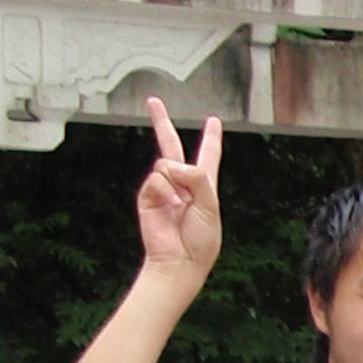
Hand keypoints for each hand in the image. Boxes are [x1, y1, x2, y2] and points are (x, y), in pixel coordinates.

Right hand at [137, 98, 222, 286]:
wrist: (180, 261)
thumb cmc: (201, 239)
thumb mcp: (210, 206)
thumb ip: (197, 178)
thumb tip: (170, 164)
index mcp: (203, 185)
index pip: (207, 155)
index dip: (211, 138)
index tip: (214, 121)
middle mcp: (181, 182)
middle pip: (171, 145)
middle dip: (161, 122)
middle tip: (152, 101)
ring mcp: (163, 188)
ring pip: (167, 164)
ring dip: (177, 184)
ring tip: (181, 207)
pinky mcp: (148, 195)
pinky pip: (156, 178)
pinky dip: (165, 192)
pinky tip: (169, 208)